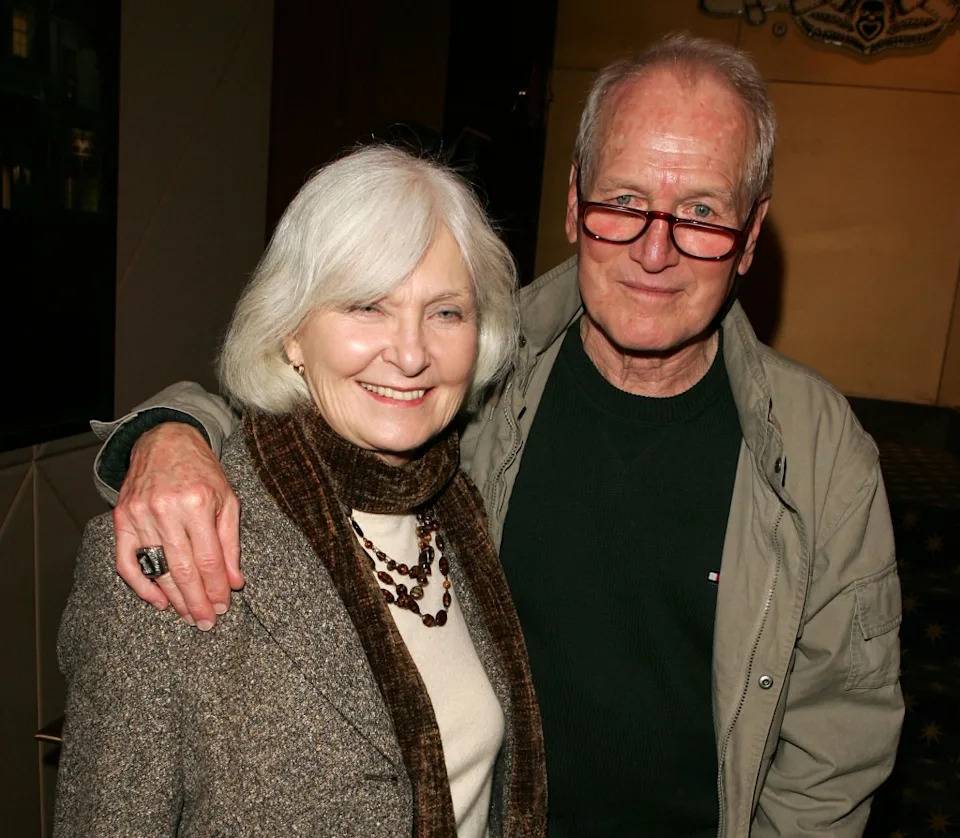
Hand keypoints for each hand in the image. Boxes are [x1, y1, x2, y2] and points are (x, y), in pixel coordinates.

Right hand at [113, 423, 242, 628]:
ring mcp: (139, 515)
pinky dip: (141, 586)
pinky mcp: (121, 519)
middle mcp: (166, 509)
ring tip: (188, 616)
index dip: (216, 588)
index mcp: (197, 503)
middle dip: (197, 601)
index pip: (208, 559)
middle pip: (183, 570)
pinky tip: (159, 601)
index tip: (224, 606)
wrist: (165, 442)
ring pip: (156, 569)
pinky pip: (126, 562)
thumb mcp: (227, 499)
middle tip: (206, 622)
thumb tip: (234, 582)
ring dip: (173, 598)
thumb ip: (231, 542)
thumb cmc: (201, 472)